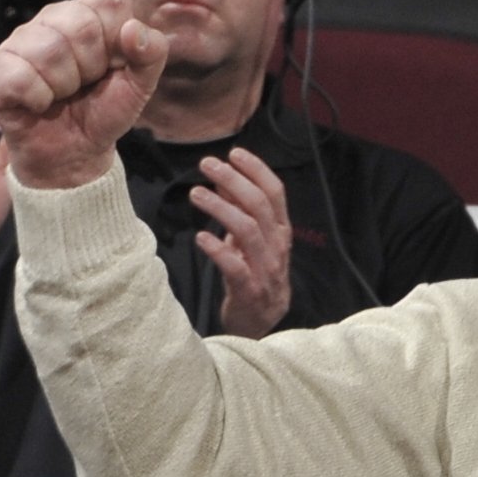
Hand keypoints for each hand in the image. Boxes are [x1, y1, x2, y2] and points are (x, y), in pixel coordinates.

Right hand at [0, 0, 166, 190]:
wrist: (74, 151)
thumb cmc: (103, 110)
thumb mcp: (139, 86)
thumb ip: (151, 54)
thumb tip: (134, 30)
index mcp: (89, 13)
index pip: (110, 2)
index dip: (118, 42)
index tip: (113, 67)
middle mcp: (52, 17)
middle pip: (81, 26)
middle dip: (92, 67)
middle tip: (85, 84)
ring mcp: (21, 38)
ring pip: (50, 51)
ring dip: (65, 86)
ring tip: (62, 94)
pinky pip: (22, 77)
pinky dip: (38, 99)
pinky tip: (39, 103)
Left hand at [193, 148, 293, 336]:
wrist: (260, 323)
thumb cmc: (254, 276)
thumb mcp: (250, 240)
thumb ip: (241, 211)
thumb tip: (224, 180)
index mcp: (280, 232)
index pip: (275, 193)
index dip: (256, 170)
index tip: (234, 153)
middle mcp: (277, 247)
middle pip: (259, 205)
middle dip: (233, 180)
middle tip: (207, 165)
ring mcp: (266, 269)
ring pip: (247, 230)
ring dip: (220, 208)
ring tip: (196, 193)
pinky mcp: (249, 290)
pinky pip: (234, 266)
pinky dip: (217, 249)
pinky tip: (200, 237)